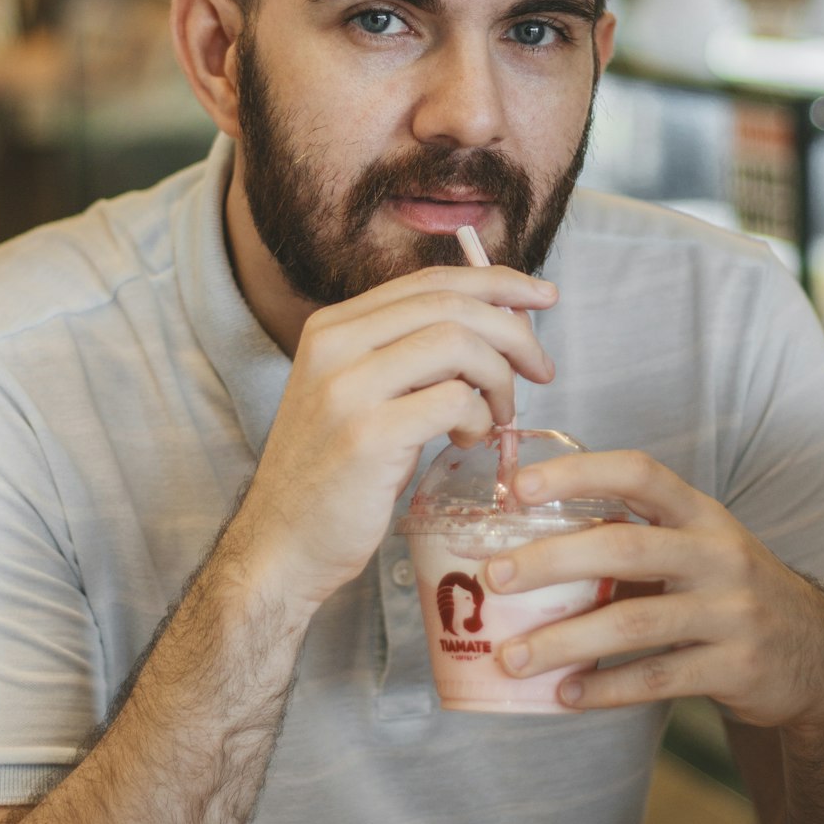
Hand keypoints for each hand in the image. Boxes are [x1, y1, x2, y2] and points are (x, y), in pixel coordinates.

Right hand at [235, 264, 557, 613]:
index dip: (496, 281)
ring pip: (457, 343)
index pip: (430, 279)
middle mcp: (335, 344)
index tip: (541, 297)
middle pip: (450, 303)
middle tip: (541, 368)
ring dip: (500, 378)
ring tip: (501, 415)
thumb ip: (411, 354)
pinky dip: (479, 420)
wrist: (282, 543)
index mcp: (334, 326)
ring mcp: (348, 388)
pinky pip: (454, 401)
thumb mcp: (360, 392)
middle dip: (513, 331)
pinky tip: (469, 442)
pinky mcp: (368, 436)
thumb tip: (498, 324)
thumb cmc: (336, 471)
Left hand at [485, 449, 823, 729]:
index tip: (520, 486)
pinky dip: (606, 688)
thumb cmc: (727, 587)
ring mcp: (731, 612)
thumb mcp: (695, 544)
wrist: (817, 653)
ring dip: (565, 640)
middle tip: (495, 578)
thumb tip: (526, 538)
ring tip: (513, 657)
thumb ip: (631, 535)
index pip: (639, 473)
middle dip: (552, 560)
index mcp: (699, 512)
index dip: (579, 473)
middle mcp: (718, 554)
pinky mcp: (736, 668)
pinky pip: (659, 678)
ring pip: (634, 622)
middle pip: (624, 546)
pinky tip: (565, 694)